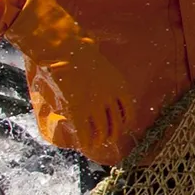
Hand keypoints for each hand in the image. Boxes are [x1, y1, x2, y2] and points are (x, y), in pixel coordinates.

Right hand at [6, 0, 136, 165]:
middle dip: (113, 133)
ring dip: (100, 138)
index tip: (124, 126)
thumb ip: (104, 81)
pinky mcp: (78, 108)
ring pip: (101, 129)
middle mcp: (110, 97)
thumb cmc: (80, 54)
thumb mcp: (101, 68)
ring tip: (97, 143)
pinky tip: (84, 144)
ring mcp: (94, 104)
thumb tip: (101, 88)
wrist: (67, 49)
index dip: (126, 121)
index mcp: (119, 86)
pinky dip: (85, 139)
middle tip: (109, 139)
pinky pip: (84, 129)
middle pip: (116, 122)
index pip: (128, 110)